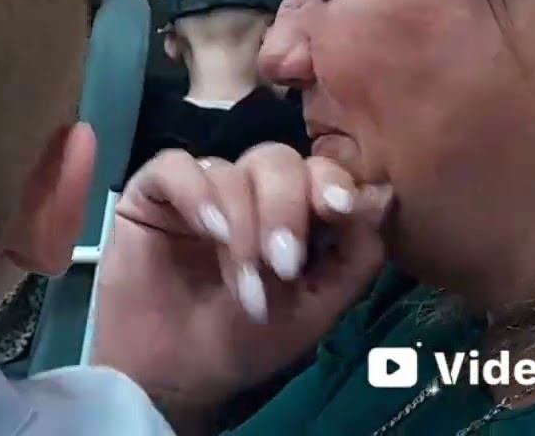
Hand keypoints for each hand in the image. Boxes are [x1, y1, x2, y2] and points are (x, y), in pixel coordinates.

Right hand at [91, 144, 393, 409]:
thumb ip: (354, 255)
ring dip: (244, 226)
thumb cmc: (246, 341)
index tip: (339, 209)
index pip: (317, 172)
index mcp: (292, 209)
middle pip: (276, 159)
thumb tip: (382, 195)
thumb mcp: (316, 309)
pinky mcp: (152, 191)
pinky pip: (175, 166)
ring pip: (231, 169)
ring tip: (244, 284)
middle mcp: (248, 189)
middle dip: (287, 208)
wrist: (177, 374)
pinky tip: (210, 230)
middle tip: (284, 263)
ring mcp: (201, 186)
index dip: (331, 182)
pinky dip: (198, 193)